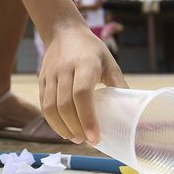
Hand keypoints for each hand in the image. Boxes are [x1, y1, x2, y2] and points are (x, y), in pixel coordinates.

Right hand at [39, 25, 127, 144]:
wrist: (64, 32)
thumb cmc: (92, 49)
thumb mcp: (109, 62)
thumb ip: (118, 85)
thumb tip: (132, 110)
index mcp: (85, 63)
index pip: (82, 94)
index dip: (87, 117)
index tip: (95, 136)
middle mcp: (65, 69)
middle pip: (65, 105)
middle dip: (76, 128)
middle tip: (88, 141)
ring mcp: (51, 75)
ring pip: (50, 107)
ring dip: (62, 128)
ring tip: (76, 139)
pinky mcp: (42, 80)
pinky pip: (44, 105)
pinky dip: (53, 121)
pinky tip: (64, 130)